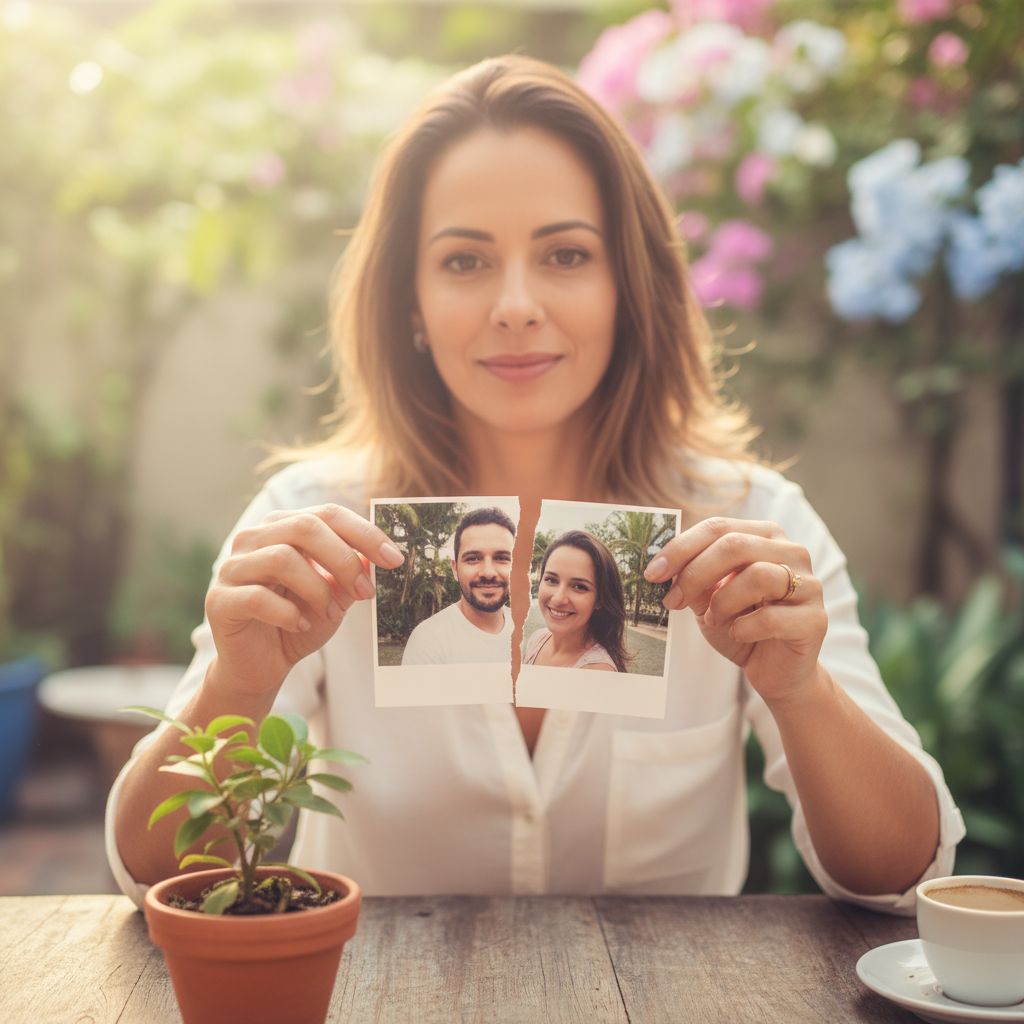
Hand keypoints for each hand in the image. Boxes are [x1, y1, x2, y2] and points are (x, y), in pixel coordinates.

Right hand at [204, 503, 403, 696]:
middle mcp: (254, 538)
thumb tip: (377, 555)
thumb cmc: (299, 621)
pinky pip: (258, 597)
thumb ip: (351, 572)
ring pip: (282, 558)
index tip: (395, 559)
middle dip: (344, 560)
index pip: (327, 514)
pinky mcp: (219, 599)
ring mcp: (232, 567)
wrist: (261, 665)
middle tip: (367, 592)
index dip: (365, 534)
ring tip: (331, 613)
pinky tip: (300, 624)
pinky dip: (288, 613)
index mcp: (283, 527)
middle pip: (305, 528)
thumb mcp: (335, 595)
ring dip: (317, 589)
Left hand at [644, 517, 826, 705]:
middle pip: (735, 545)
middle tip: (672, 600)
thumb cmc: (741, 626)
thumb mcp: (708, 598)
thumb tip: (661, 564)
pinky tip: (738, 633)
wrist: (776, 671)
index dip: (681, 548)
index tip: (652, 572)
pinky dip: (743, 627)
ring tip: (713, 619)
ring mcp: (809, 584)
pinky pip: (770, 617)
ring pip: (756, 576)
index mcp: (764, 536)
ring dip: (722, 602)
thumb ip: (692, 577)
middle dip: (694, 573)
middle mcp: (791, 552)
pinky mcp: (815, 620)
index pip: (718, 528)